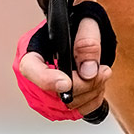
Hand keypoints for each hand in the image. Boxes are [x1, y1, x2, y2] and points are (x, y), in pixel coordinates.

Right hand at [13, 2, 116, 120]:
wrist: (81, 34)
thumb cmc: (78, 26)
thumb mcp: (85, 22)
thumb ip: (87, 41)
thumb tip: (89, 70)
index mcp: (32, 50)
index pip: (30, 69)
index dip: (48, 80)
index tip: (67, 83)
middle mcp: (35, 74)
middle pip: (53, 93)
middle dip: (84, 84)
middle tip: (102, 71)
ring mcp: (45, 91)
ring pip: (68, 106)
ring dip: (92, 91)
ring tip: (102, 73)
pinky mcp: (59, 103)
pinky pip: (77, 111)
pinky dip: (93, 100)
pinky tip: (97, 84)